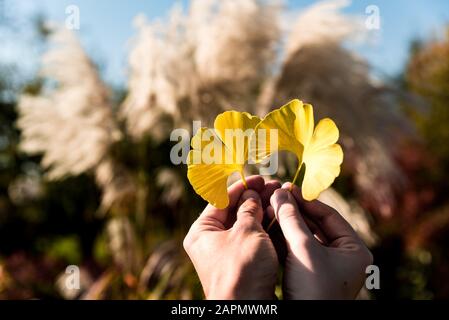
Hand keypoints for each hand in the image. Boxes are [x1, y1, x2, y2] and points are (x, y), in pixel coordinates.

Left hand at [183, 176, 280, 298]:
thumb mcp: (247, 231)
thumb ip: (250, 209)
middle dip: (256, 198)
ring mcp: (229, 254)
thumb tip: (252, 194)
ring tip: (282, 197)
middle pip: (236, 212)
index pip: (221, 201)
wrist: (249, 308)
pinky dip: (268, 229)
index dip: (241, 186)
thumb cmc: (242, 268)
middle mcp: (212, 242)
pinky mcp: (245, 264)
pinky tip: (282, 217)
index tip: (259, 177)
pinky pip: (256, 241)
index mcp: (203, 231)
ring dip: (265, 212)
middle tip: (275, 186)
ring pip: (248, 226)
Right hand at [267, 183, 372, 299]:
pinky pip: (297, 250)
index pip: (329, 215)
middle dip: (293, 211)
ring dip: (286, 223)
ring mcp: (326, 267)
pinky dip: (283, 239)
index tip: (285, 188)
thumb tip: (280, 192)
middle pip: (315, 225)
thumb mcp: (303, 250)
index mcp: (354, 250)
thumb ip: (291, 218)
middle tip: (275, 196)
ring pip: (304, 237)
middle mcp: (343, 257)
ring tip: (268, 208)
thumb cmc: (313, 290)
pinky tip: (268, 227)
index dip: (306, 200)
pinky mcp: (310, 275)